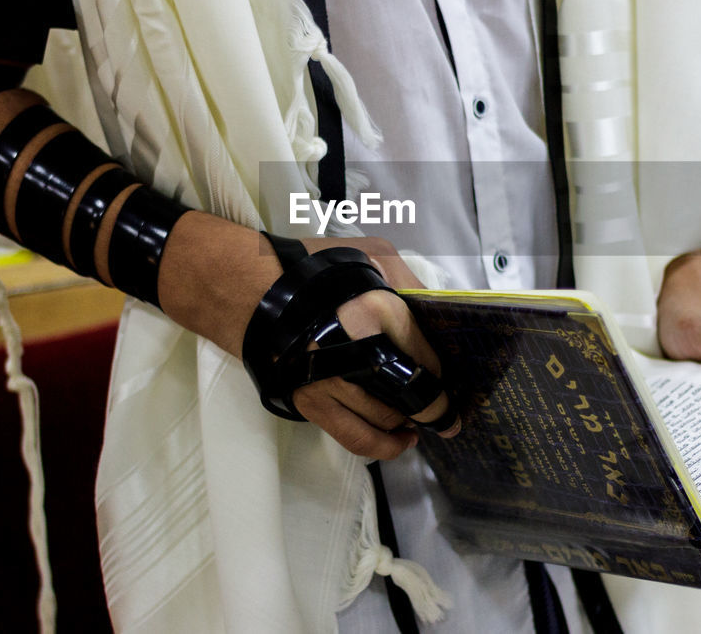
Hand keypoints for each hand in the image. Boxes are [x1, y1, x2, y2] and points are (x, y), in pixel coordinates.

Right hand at [158, 220, 457, 460]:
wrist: (248, 289)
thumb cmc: (314, 267)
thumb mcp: (373, 254)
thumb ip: (410, 282)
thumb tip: (438, 313)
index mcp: (376, 312)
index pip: (427, 359)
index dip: (444, 376)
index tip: (452, 383)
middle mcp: (356, 354)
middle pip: (410, 397)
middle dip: (433, 408)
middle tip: (446, 412)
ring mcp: (331, 384)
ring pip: (384, 423)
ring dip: (407, 425)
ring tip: (419, 420)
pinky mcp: (311, 404)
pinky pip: (354, 438)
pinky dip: (382, 446)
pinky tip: (399, 438)